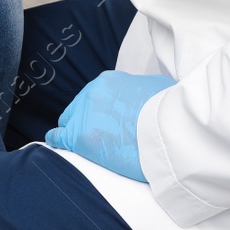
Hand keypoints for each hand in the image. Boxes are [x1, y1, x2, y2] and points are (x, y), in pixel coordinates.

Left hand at [44, 70, 174, 181]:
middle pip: (78, 108)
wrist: (170, 130)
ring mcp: (85, 115)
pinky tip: (62, 147)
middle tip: (100, 136)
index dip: (100, 111)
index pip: (94, 96)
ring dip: (76, 132)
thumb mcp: (157, 86)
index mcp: (108, 81)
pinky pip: (58, 138)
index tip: (107, 122)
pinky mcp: (82, 138)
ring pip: (68, 122)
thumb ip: (142, 88)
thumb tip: (144, 94)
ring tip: (88, 146)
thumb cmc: (169, 111)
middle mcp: (92, 93)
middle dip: (86, 121)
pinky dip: (59, 142)